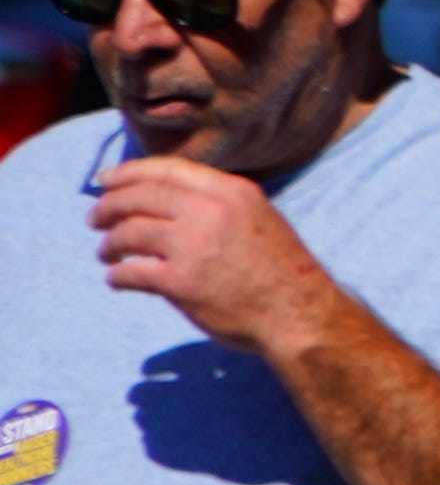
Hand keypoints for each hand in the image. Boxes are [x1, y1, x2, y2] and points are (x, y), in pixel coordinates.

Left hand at [88, 151, 336, 356]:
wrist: (300, 314)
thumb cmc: (281, 270)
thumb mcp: (259, 218)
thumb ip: (219, 203)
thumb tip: (166, 198)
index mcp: (233, 192)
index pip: (166, 170)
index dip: (129, 173)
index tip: (106, 180)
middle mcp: (212, 212)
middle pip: (139, 197)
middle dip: (108, 207)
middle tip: (95, 219)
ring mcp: (195, 246)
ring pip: (129, 232)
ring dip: (109, 243)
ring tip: (106, 252)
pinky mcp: (182, 282)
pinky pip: (132, 272)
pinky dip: (117, 275)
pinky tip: (117, 278)